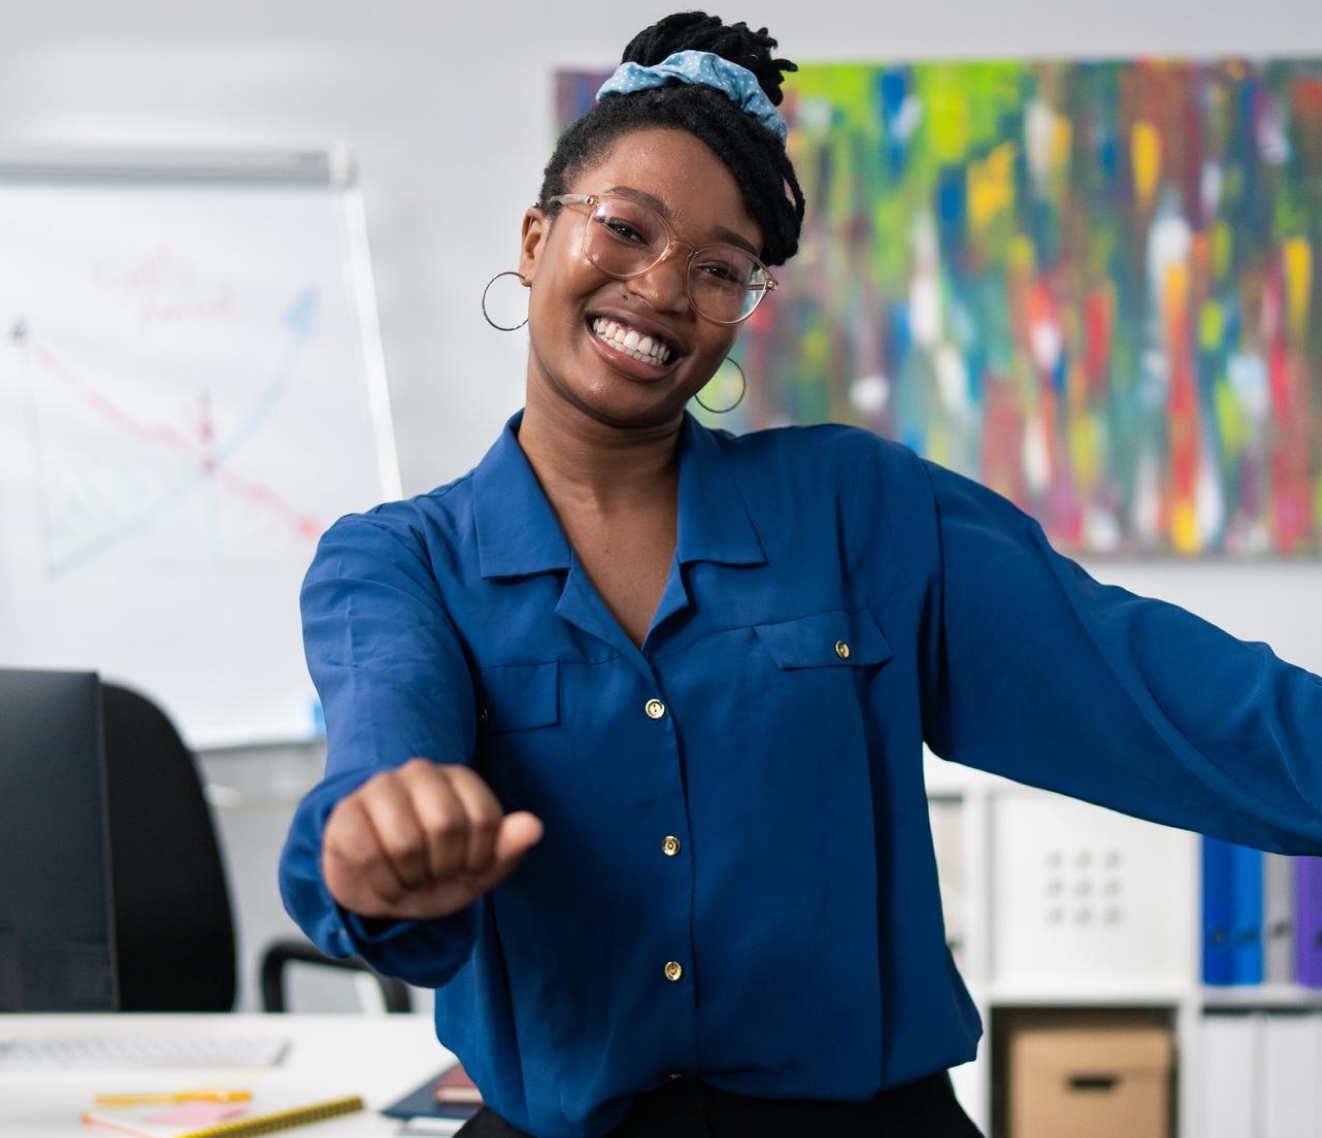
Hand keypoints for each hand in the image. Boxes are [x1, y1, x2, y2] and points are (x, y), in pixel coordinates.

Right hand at [321, 758, 543, 920]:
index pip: (485, 819)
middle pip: (446, 825)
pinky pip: (368, 857)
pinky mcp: (345, 813)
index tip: (467, 866)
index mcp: (459, 778)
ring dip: (412, 880)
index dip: (480, 859)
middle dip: (444, 868)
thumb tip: (534, 826)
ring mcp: (379, 788)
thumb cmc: (435, 872)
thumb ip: (507, 848)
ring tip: (409, 878)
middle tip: (434, 873)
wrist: (378, 886)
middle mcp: (420, 772)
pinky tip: (384, 882)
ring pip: (405, 843)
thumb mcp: (478, 870)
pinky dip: (383, 886)